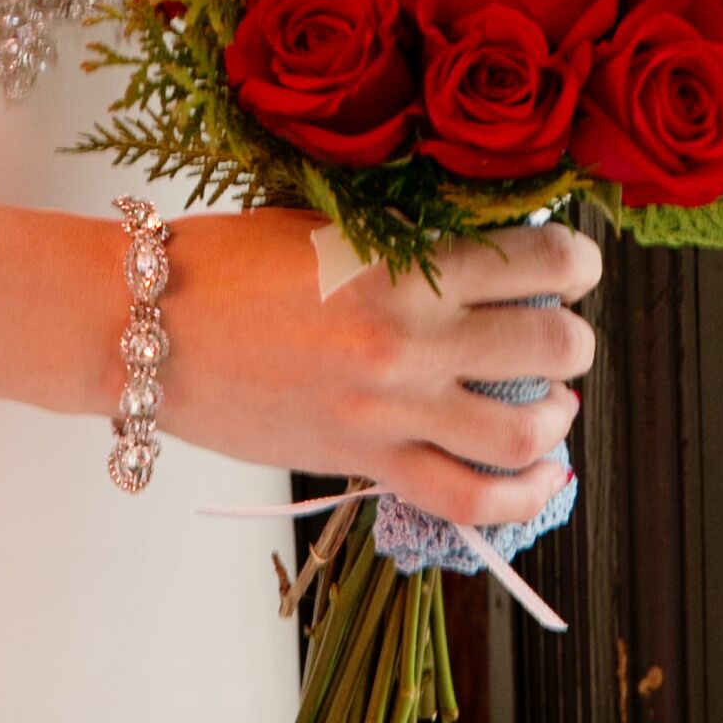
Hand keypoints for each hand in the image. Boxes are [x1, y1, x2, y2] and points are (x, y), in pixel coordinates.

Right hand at [158, 207, 600, 524]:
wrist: (146, 328)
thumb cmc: (223, 263)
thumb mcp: (322, 224)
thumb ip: (399, 240)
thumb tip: (472, 252)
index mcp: (399, 263)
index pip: (531, 263)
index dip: (574, 264)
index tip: (576, 266)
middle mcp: (409, 339)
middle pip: (548, 346)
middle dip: (573, 340)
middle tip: (563, 332)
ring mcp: (390, 409)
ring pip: (523, 432)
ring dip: (557, 416)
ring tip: (553, 404)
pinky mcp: (364, 461)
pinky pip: (467, 497)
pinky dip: (521, 495)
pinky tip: (541, 478)